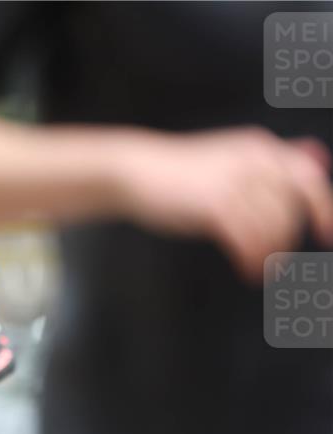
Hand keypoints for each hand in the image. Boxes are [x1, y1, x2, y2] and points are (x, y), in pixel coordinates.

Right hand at [115, 127, 332, 280]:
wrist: (135, 171)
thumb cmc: (178, 170)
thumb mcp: (230, 155)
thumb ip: (271, 161)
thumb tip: (318, 158)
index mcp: (259, 148)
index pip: (309, 179)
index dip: (324, 209)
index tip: (327, 235)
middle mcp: (252, 162)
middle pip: (291, 210)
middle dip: (287, 240)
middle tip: (276, 261)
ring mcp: (233, 183)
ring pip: (271, 227)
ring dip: (269, 255)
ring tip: (258, 269)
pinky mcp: (214, 205)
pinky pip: (247, 239)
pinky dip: (251, 259)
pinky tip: (246, 270)